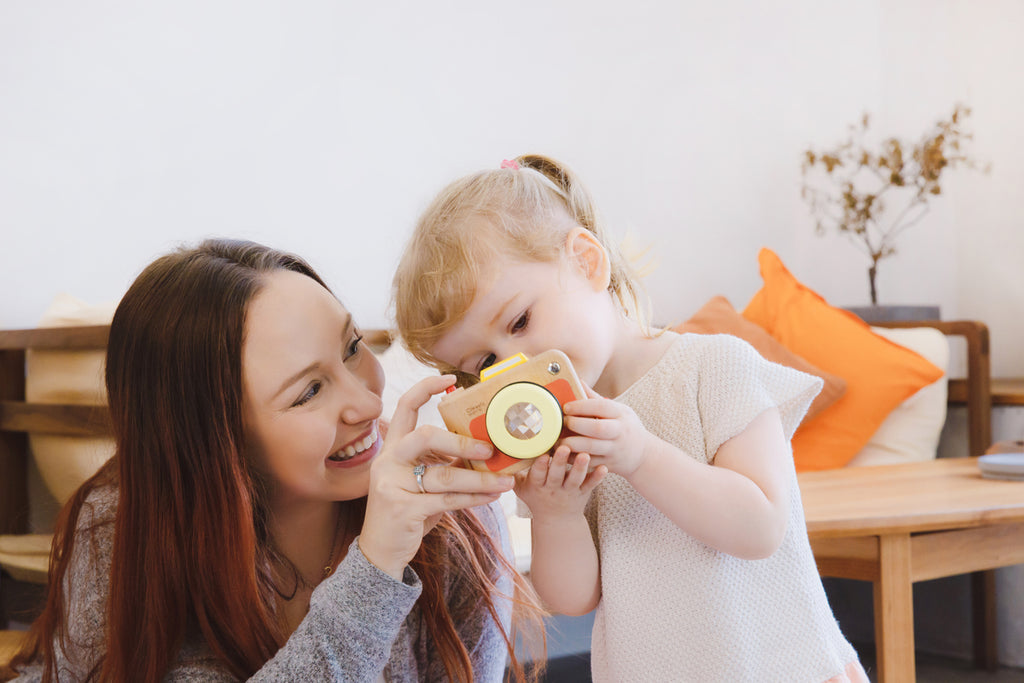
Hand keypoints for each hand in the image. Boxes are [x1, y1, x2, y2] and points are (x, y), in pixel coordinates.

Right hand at [359, 375, 513, 579]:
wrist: (380, 552)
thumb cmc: (407, 511)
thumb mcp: (420, 482)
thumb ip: (442, 464)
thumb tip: (484, 451)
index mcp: (392, 448)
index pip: (405, 407)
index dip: (426, 388)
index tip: (451, 380)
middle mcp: (388, 462)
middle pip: (425, 436)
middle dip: (461, 442)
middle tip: (490, 450)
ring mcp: (392, 485)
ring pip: (443, 476)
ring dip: (479, 479)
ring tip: (506, 480)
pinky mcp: (403, 510)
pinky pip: (446, 500)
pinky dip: (473, 499)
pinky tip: (492, 497)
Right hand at [515, 446, 605, 520]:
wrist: (556, 521)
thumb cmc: (536, 497)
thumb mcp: (520, 489)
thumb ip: (512, 474)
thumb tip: (497, 452)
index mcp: (537, 486)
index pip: (537, 475)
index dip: (539, 466)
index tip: (542, 455)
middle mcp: (553, 489)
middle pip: (556, 475)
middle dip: (559, 462)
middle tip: (564, 447)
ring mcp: (569, 491)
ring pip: (575, 480)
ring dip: (579, 467)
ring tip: (585, 455)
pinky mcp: (583, 493)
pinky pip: (591, 486)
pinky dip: (597, 477)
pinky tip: (604, 468)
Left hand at [559, 384, 656, 478]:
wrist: (643, 455)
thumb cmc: (626, 427)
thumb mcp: (619, 410)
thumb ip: (596, 399)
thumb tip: (578, 382)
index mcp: (621, 414)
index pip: (601, 406)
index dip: (581, 406)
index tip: (566, 407)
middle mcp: (619, 432)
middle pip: (596, 428)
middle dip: (576, 424)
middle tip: (562, 422)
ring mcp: (615, 450)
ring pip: (590, 448)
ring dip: (571, 444)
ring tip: (558, 440)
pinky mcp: (608, 465)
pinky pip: (588, 462)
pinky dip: (573, 458)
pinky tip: (564, 453)